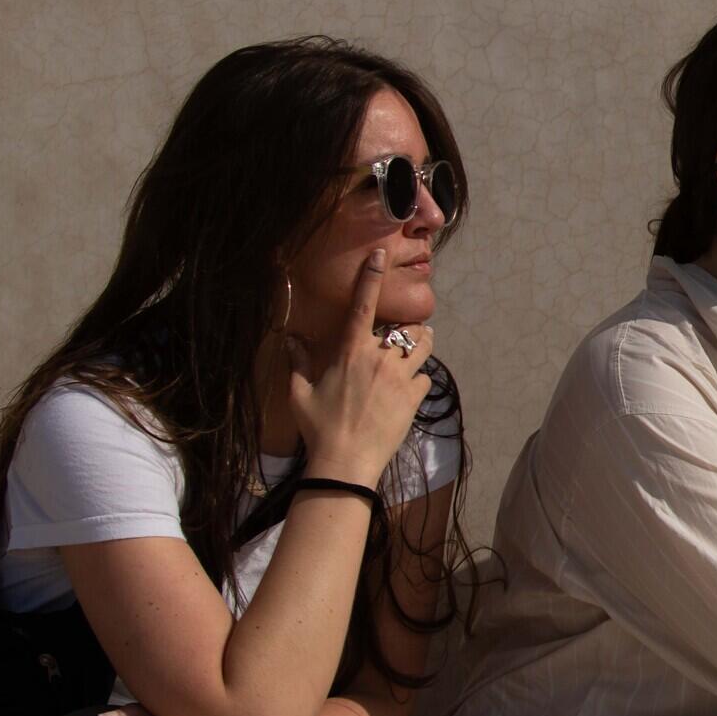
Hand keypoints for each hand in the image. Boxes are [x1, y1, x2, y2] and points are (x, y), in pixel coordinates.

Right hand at [286, 249, 434, 486]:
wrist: (345, 462)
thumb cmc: (319, 427)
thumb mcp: (300, 392)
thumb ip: (298, 361)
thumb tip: (290, 339)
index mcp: (350, 351)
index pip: (363, 304)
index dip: (372, 276)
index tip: (381, 254)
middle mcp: (379, 358)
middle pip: (406, 327)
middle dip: (406, 328)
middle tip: (401, 337)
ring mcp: (400, 377)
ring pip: (424, 347)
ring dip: (421, 345)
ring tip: (414, 352)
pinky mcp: (414, 398)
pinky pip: (426, 378)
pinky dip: (419, 380)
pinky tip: (407, 391)